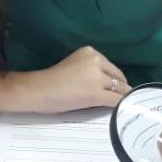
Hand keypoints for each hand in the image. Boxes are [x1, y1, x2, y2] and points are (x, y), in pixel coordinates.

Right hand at [11, 46, 131, 113]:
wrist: (38, 90)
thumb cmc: (50, 82)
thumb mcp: (74, 66)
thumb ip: (90, 70)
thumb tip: (106, 84)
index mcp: (89, 52)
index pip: (110, 67)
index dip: (114, 80)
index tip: (115, 88)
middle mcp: (96, 61)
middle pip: (118, 77)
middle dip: (121, 88)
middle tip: (121, 98)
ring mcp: (97, 77)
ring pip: (120, 89)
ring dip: (122, 97)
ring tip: (123, 105)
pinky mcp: (96, 93)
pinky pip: (116, 100)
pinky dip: (121, 105)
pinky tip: (122, 109)